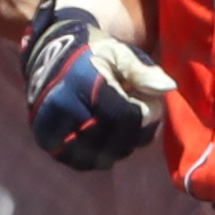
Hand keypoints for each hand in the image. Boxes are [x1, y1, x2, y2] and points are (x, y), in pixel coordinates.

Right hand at [21, 0, 173, 171]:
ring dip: (118, 148)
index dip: (142, 117)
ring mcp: (51, 126)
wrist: (51, 54)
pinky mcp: (46, 139)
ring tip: (122, 128)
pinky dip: (98, 156)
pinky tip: (107, 140)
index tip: (147, 105)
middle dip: (133, 135)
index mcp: (82, 82)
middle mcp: (63, 107)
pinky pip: (79, 161)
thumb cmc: (92, 54)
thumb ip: (143, 72)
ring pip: (97, 156)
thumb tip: (168, 87)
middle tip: (137, 119)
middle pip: (111, 141)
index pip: (122, 116)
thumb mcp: (119, 53)